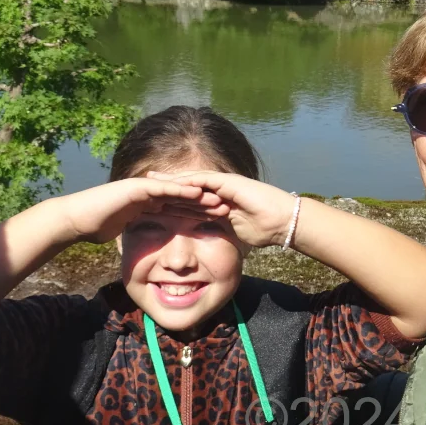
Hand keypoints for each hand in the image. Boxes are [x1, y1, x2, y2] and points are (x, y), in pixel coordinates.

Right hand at [52, 178, 227, 244]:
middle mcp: (149, 193)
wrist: (78, 219)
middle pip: (182, 198)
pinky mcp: (138, 186)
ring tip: (218, 200)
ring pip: (177, 191)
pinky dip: (180, 190)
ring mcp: (144, 187)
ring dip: (198, 195)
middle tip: (226, 208)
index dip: (198, 214)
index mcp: (149, 204)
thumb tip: (149, 256)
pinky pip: (163, 188)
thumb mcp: (126, 233)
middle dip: (204, 203)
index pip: (178, 209)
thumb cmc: (97, 227)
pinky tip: (197, 194)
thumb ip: (139, 236)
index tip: (216, 222)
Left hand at [147, 171, 297, 247]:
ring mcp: (224, 183)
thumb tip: (209, 245)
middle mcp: (219, 188)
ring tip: (150, 179)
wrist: (282, 221)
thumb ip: (220, 232)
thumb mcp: (233, 232)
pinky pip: (202, 180)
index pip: (191, 196)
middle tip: (143, 184)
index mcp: (218, 199)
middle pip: (186, 184)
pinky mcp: (228, 182)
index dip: (172, 197)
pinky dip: (185, 181)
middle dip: (165, 185)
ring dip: (170, 179)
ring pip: (191, 179)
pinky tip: (169, 182)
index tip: (153, 200)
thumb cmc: (264, 229)